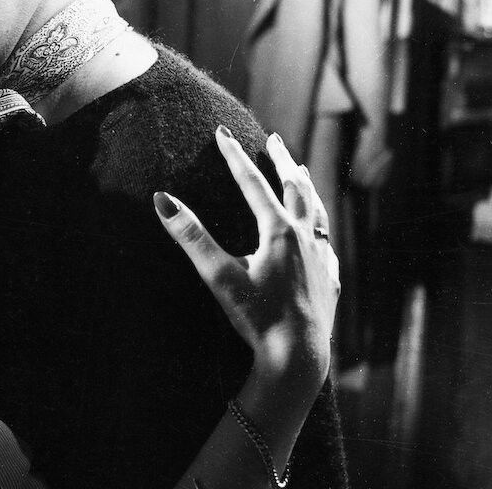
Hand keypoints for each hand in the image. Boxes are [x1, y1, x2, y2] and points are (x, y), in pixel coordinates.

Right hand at [153, 127, 339, 384]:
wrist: (297, 358)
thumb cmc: (257, 318)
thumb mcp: (219, 276)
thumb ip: (191, 236)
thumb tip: (162, 200)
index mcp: (278, 231)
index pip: (253, 183)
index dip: (235, 156)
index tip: (222, 132)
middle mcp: (305, 239)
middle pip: (295, 188)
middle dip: (282, 160)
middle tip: (274, 139)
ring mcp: (322, 259)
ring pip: (317, 212)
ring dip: (306, 189)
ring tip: (300, 174)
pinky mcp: (330, 281)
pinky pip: (327, 244)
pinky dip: (319, 228)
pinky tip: (318, 233)